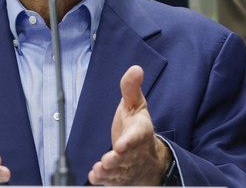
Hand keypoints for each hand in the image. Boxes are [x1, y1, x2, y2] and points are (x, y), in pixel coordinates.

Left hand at [88, 65, 170, 185]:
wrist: (149, 158)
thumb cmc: (138, 128)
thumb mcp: (136, 105)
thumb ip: (131, 89)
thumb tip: (135, 68)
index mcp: (141, 132)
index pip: (137, 136)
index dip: (130, 141)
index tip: (121, 145)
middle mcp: (136, 151)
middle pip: (128, 157)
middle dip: (118, 160)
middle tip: (107, 159)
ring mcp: (129, 166)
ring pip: (120, 171)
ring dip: (110, 172)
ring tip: (99, 170)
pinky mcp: (121, 177)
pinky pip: (114, 181)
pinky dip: (104, 180)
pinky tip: (95, 177)